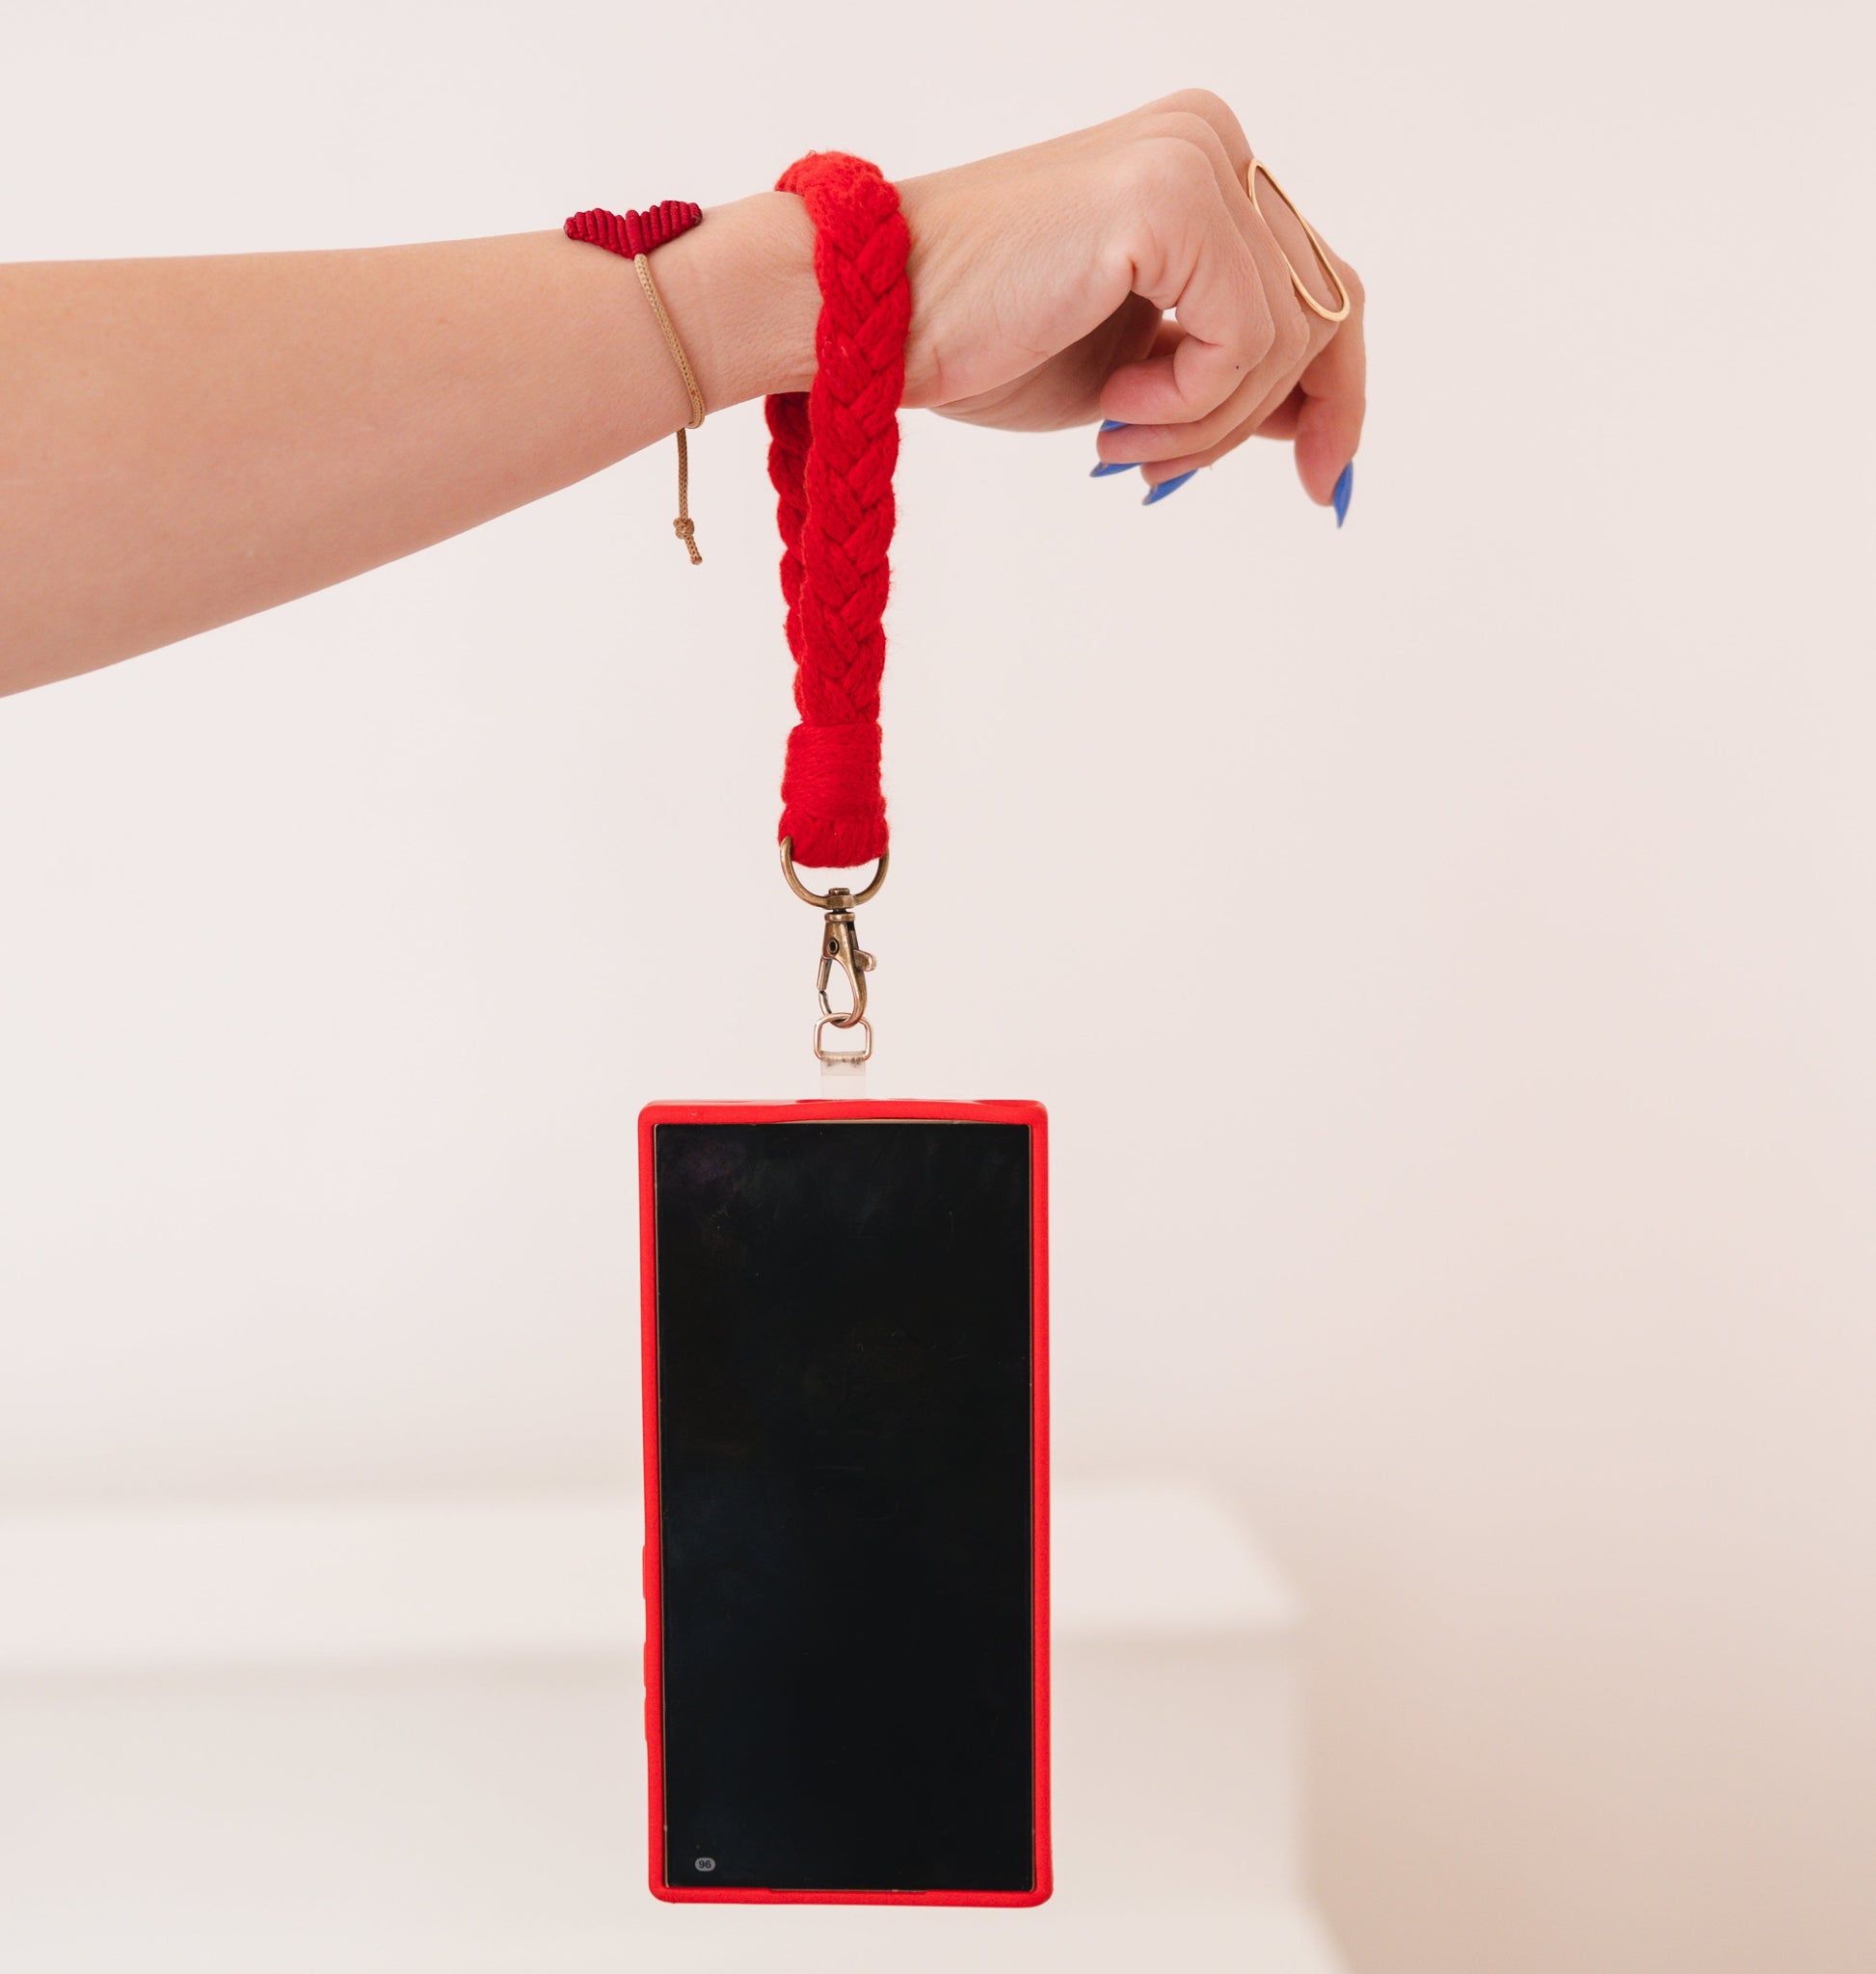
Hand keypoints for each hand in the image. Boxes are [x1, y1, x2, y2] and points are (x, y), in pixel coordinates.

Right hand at [895, 90, 1364, 508]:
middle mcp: (1211, 141)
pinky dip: (1187, 402)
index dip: (1337, 391)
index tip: (1324, 485)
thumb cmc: (979, 339)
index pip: (1320, 282)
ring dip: (1206, 426)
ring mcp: (1196, 158)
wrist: (870, 319)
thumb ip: (1223, 370)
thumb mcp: (1136, 366)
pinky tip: (1113, 407)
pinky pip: (1243, 341)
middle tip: (1158, 472)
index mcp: (1203, 164)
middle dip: (1256, 423)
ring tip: (1121, 444)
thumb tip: (1320, 422)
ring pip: (1288, 339)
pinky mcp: (1171, 198)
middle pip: (1322, 311)